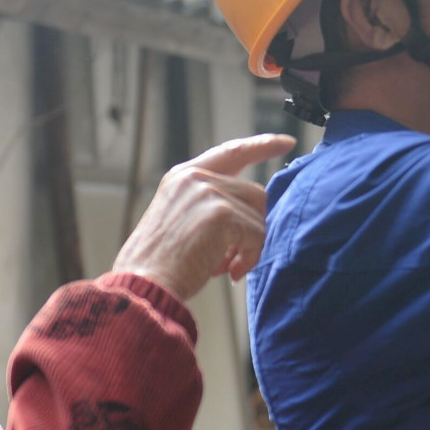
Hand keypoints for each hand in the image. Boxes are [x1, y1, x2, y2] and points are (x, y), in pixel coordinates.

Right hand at [113, 133, 296, 301]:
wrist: (143, 286)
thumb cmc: (161, 265)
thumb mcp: (181, 221)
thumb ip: (210, 206)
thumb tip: (254, 213)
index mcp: (183, 177)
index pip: (231, 153)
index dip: (261, 146)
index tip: (286, 143)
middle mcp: (196, 178)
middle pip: (255, 193)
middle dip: (254, 227)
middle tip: (234, 258)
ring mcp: (208, 193)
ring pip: (259, 215)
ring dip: (250, 246)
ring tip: (227, 266)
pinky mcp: (221, 214)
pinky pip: (257, 235)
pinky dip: (250, 258)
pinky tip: (229, 273)